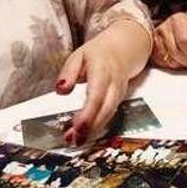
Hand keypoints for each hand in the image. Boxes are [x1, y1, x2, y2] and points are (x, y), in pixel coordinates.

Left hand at [55, 22, 150, 144]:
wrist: (125, 48)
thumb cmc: (100, 52)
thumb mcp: (79, 55)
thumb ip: (68, 72)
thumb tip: (61, 89)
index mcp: (102, 71)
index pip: (96, 96)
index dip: (88, 113)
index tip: (77, 126)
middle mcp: (114, 84)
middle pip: (105, 110)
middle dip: (90, 127)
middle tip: (74, 139)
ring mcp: (118, 93)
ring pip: (108, 115)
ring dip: (93, 130)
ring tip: (76, 139)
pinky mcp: (119, 100)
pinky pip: (109, 115)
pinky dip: (97, 126)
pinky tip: (85, 133)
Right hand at [151, 12, 186, 69]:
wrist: (171, 31)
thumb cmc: (185, 31)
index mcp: (178, 20)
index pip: (185, 40)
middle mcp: (164, 27)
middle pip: (176, 52)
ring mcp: (155, 39)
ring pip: (169, 60)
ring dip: (181, 65)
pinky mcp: (151, 50)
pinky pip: (162, 63)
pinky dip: (173, 65)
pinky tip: (178, 61)